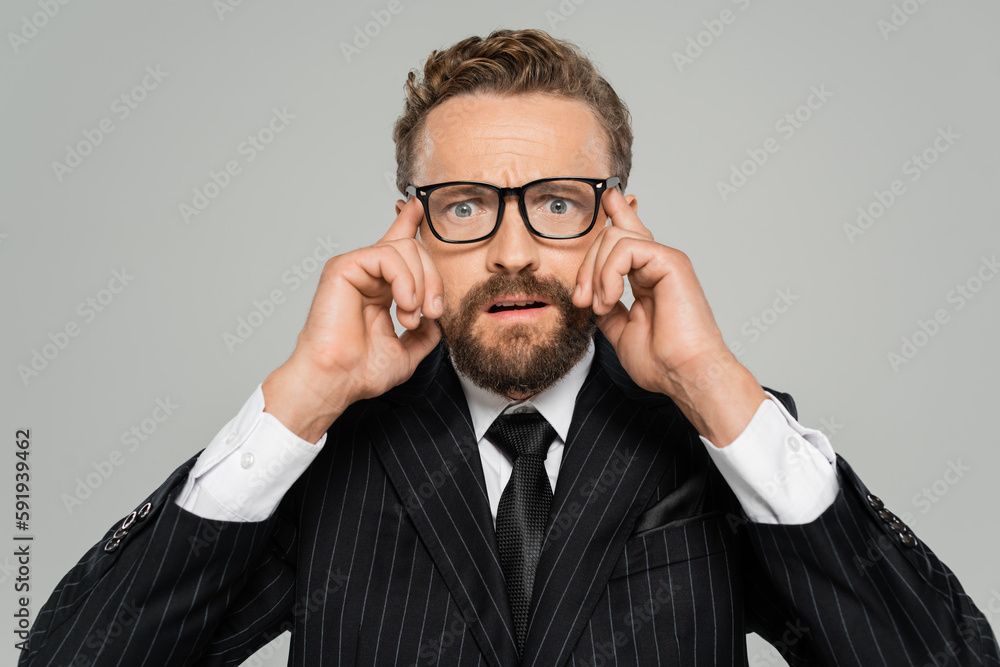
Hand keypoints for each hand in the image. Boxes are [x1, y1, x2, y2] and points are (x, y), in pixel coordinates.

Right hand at [262, 197, 442, 441]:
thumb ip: (426, 333)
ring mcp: (355, 269)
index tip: (420, 205)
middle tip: (432, 312)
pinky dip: (405, 280)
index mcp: (380, 289)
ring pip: (405, 249)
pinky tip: (403, 304)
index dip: (410, 223)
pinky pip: (387, 255)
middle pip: (414, 249)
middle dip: (434, 279)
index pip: (398, 248)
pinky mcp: (344, 267)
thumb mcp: (409, 352)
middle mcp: (368, 275)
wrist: (337, 382)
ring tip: (412, 315)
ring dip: (421, 284)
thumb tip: (437, 318)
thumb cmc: (361, 372)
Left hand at [572, 187, 764, 445]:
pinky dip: (609, 274)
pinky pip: (626, 249)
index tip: (605, 198)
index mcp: (649, 276)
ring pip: (614, 237)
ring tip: (600, 305)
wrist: (684, 374)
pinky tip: (611, 299)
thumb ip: (607, 305)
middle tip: (582, 300)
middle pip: (611, 234)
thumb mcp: (620, 329)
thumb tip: (591, 293)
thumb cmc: (662, 360)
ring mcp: (665, 260)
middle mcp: (657, 263)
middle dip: (586, 265)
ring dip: (596, 273)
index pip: (629, 234)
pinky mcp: (670, 261)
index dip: (615, 213)